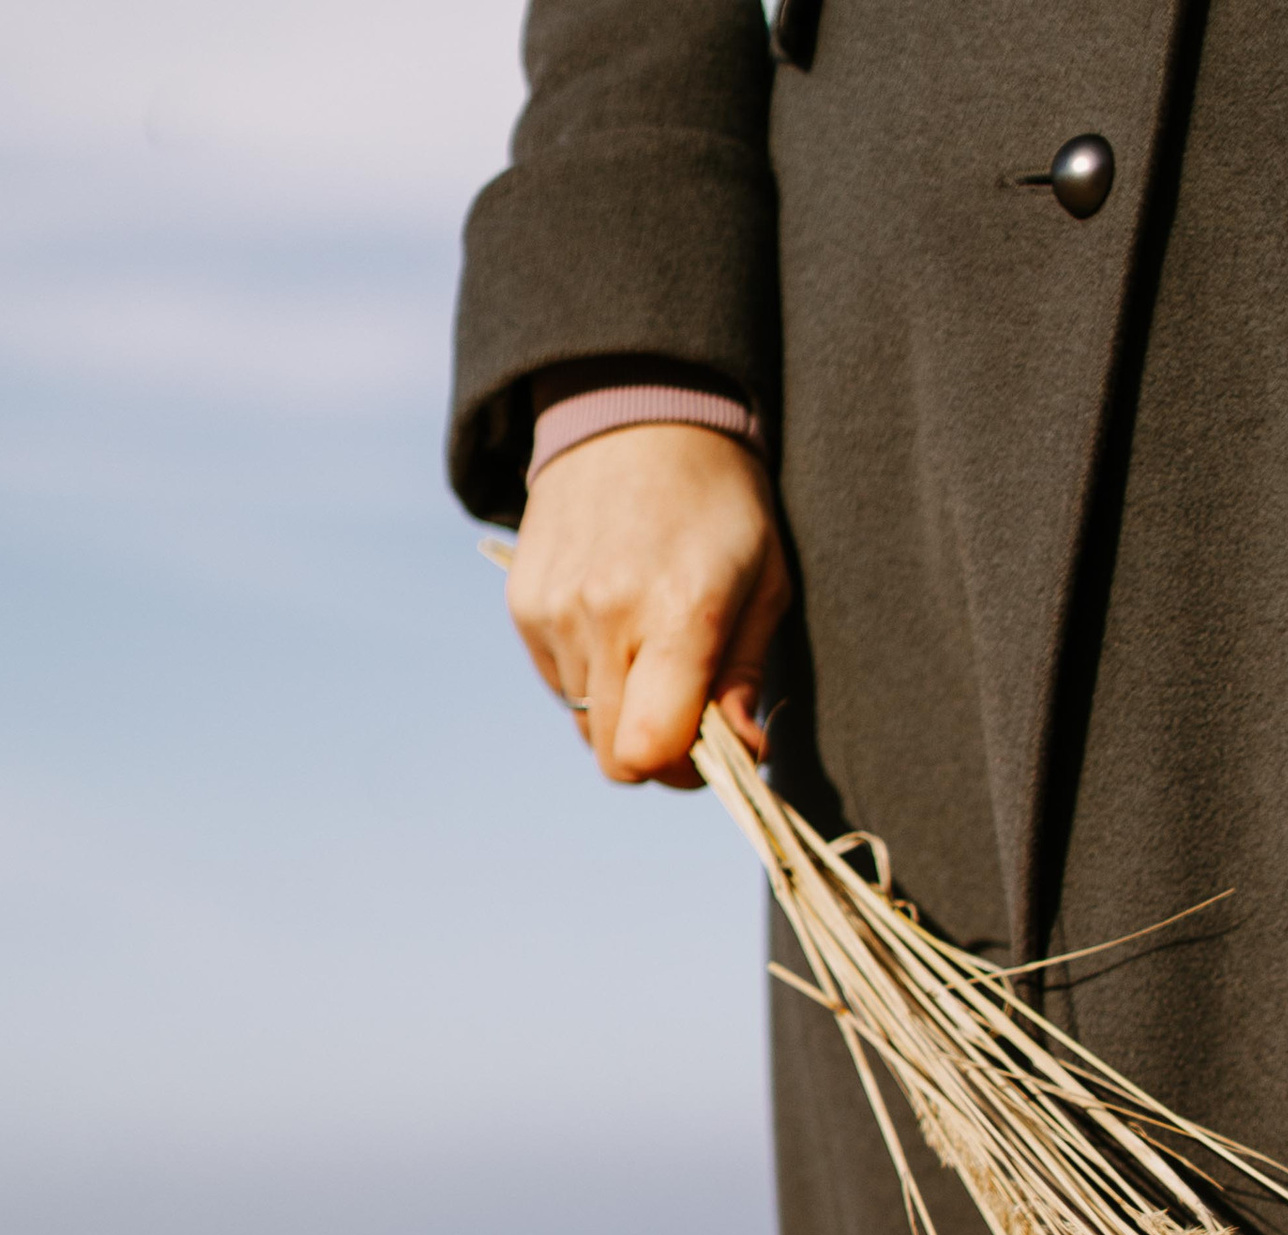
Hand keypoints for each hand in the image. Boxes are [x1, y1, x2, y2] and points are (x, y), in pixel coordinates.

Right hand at [506, 423, 790, 787]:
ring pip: (587, 724)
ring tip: (650, 646)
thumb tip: (744, 753)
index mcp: (677, 614)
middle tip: (686, 712)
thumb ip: (747, 675)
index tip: (708, 749)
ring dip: (623, 710)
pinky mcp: (523, 604)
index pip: (650, 750)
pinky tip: (614, 622)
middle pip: (615, 756)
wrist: (633, 410)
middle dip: (656, 753)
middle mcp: (604, 617)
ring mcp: (554, 610)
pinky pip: (559, 684)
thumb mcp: (764, 580)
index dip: (682, 772)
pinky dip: (590, 677)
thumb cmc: (718, 502)